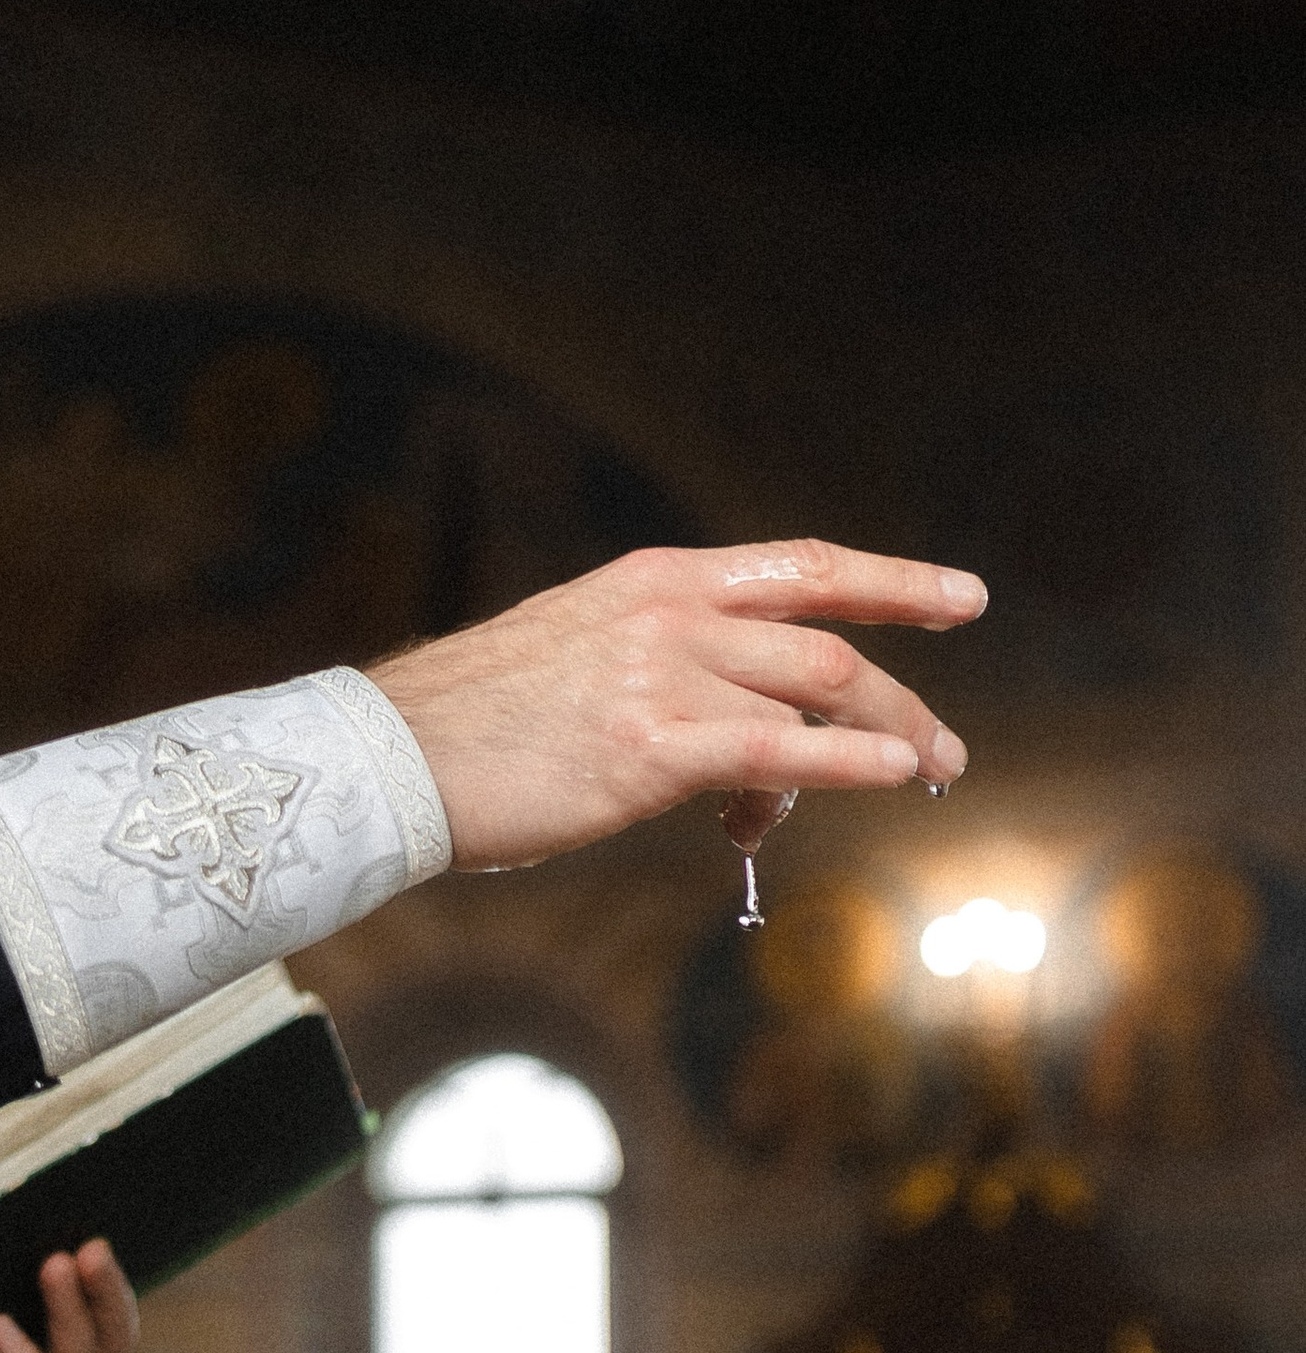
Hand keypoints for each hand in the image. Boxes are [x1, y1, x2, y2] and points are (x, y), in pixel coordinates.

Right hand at [371, 539, 984, 871]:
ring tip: (905, 786)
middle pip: (827, 640)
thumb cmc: (476, 727)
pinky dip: (850, 763)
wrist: (391, 759)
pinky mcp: (651, 747)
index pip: (801, 565)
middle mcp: (669, 613)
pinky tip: (891, 776)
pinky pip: (780, 750)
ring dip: (877, 745)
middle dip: (902, 698)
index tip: (963, 597)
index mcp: (654, 581)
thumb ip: (663, 671)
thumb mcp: (578, 658)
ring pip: (815, 694)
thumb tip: (737, 739)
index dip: (893, 579)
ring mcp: (663, 676)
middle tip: (945, 753)